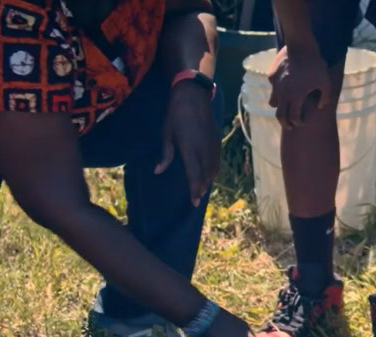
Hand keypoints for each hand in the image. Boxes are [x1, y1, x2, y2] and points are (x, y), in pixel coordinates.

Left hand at [155, 81, 220, 207]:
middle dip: (201, 188)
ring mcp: (212, 145)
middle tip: (197, 199)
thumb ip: (166, 155)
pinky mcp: (216, 140)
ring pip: (213, 168)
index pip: (194, 175)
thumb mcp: (167, 134)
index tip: (193, 201)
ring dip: (208, 180)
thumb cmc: (176, 114)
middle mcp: (203, 149)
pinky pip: (217, 160)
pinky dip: (214, 169)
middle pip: (205, 175)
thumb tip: (158, 171)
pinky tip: (210, 173)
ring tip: (203, 189)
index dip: (194, 190)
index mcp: (190, 149)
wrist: (193, 96)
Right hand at [268, 46, 331, 129]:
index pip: (293, 118)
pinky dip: (277, 90)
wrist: (300, 45)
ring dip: (279, 107)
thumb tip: (320, 106)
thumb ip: (325, 97)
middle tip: (289, 126)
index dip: (298, 123)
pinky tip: (284, 86)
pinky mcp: (271, 76)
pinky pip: (272, 87)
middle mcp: (283, 94)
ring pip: (273, 102)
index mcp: (295, 97)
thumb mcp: (326, 81)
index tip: (300, 123)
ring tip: (285, 108)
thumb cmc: (315, 64)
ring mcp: (275, 85)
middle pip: (280, 115)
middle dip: (285, 123)